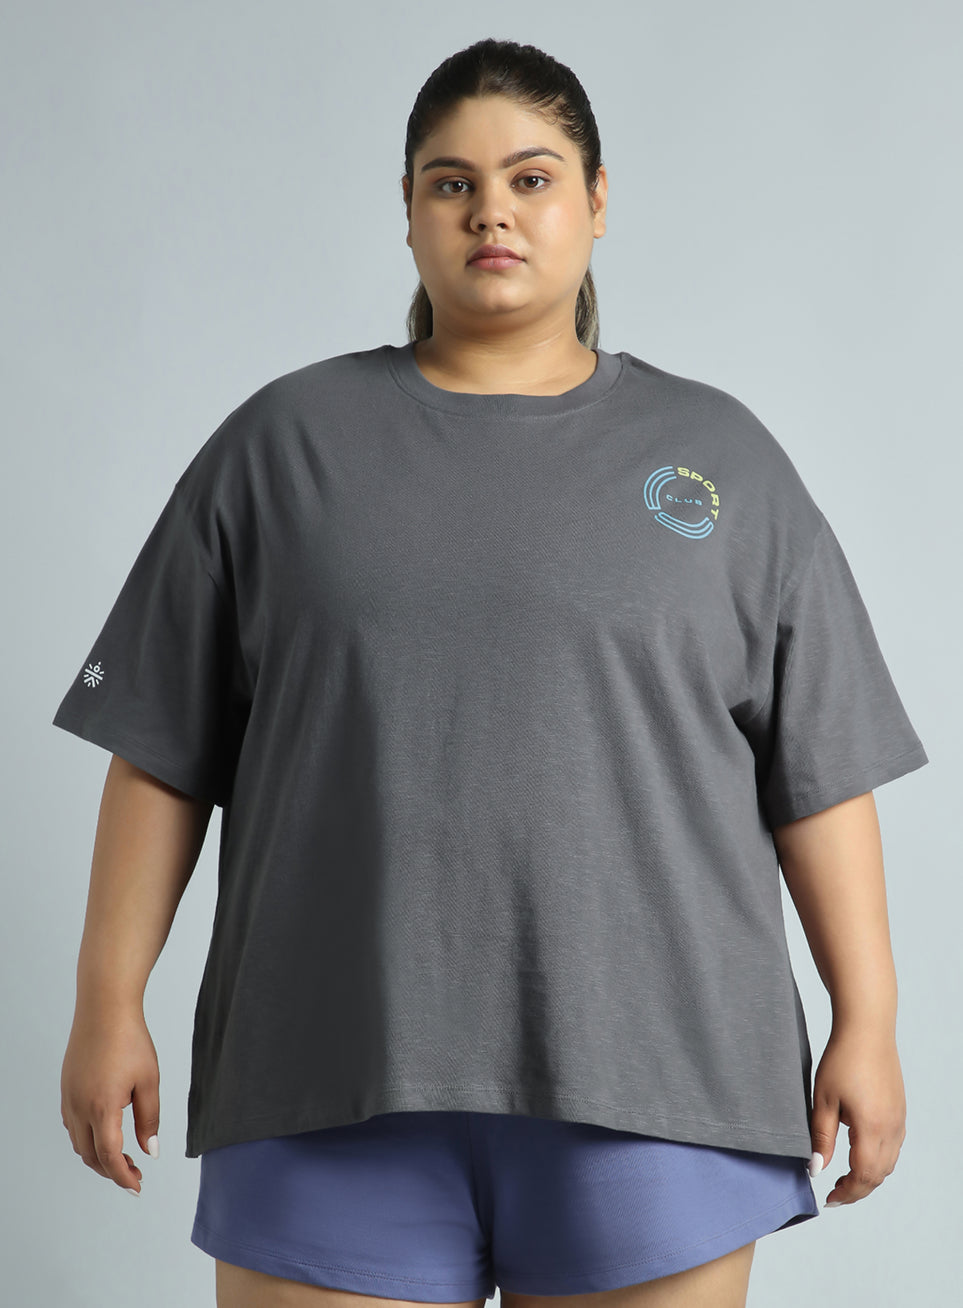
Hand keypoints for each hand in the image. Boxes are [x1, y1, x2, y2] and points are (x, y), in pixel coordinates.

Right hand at [61, 1006, 159, 1194]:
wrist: (104, 1009)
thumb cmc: (130, 1040)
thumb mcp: (149, 1080)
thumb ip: (149, 1119)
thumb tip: (150, 1150)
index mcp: (102, 1107)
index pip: (109, 1156)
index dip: (122, 1176)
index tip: (137, 1186)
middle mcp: (79, 1107)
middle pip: (90, 1156)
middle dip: (111, 1171)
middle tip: (135, 1174)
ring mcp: (69, 1098)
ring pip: (79, 1143)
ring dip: (98, 1156)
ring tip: (123, 1156)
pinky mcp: (66, 1089)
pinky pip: (73, 1126)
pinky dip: (87, 1138)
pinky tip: (106, 1133)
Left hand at [810, 1024, 905, 1206]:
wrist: (867, 1028)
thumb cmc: (842, 1059)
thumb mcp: (823, 1100)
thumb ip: (821, 1137)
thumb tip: (817, 1169)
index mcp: (872, 1128)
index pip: (863, 1176)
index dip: (847, 1193)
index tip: (829, 1199)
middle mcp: (891, 1128)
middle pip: (878, 1174)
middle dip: (857, 1189)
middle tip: (835, 1193)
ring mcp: (899, 1119)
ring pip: (889, 1162)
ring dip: (869, 1175)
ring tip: (845, 1176)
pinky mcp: (900, 1109)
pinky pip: (893, 1146)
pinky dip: (879, 1159)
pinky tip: (860, 1152)